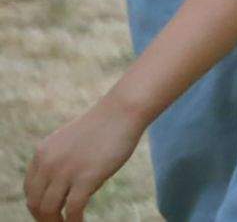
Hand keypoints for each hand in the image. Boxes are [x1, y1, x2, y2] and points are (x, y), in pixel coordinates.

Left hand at [26, 97, 140, 221]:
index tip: (48, 213)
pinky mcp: (86, 177)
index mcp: (42, 153)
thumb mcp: (70, 142)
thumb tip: (63, 189)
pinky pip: (73, 209)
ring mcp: (67, 171)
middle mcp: (49, 163)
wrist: (122, 111)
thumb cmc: (103, 126)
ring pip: (50, 209)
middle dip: (44, 218)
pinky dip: (74, 221)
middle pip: (36, 202)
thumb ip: (60, 161)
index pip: (30, 189)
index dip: (37, 205)